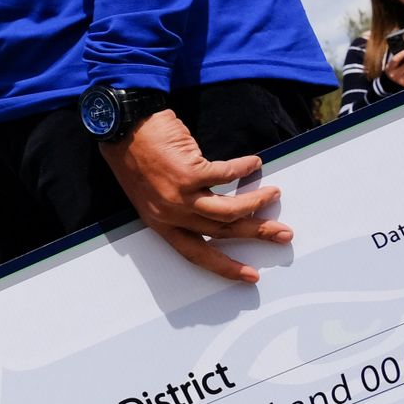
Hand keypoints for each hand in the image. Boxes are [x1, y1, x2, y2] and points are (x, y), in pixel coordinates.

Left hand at [97, 109, 290, 282]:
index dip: (225, 266)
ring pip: (229, 209)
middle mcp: (170, 214)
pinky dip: (244, 168)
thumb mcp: (148, 194)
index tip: (249, 275)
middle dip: (257, 233)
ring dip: (256, 203)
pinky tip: (254, 164)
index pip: (196, 253)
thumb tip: (213, 214)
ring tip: (273, 194)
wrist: (121, 127)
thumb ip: (178, 208)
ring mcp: (180, 195)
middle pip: (222, 231)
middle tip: (282, 234)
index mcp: (160, 223)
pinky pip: (227, 175)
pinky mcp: (189, 172)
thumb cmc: (133, 157)